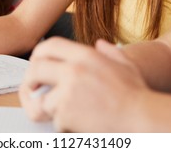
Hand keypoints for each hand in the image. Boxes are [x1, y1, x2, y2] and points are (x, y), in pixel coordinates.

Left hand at [19, 37, 148, 131]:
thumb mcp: (125, 65)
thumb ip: (110, 52)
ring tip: (59, 113)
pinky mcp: (66, 114)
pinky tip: (80, 124)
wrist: (142, 118)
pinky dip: (65, 126)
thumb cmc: (137, 94)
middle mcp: (73, 70)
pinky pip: (56, 121)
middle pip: (35, 69)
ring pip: (43, 100)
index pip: (48, 46)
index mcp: (85, 55)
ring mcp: (67, 92)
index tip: (36, 65)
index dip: (38, 55)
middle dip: (29, 81)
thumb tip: (100, 44)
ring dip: (49, 109)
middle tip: (31, 90)